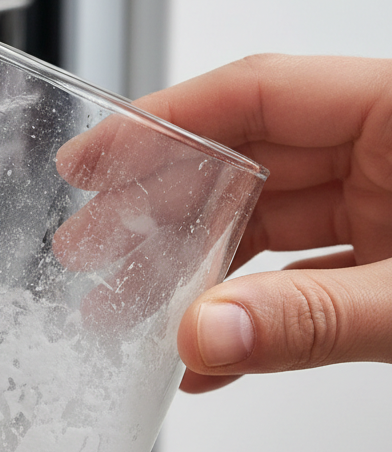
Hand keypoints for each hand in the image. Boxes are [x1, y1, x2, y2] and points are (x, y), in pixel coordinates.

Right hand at [58, 54, 391, 391]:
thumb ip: (314, 316)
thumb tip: (207, 333)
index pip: (258, 96)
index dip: (164, 125)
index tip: (92, 160)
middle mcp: (388, 153)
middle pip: (248, 164)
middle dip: (159, 210)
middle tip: (91, 248)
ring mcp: (391, 209)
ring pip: (269, 227)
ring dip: (198, 274)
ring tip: (132, 312)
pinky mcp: (390, 264)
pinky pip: (304, 279)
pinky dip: (255, 317)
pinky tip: (210, 355)